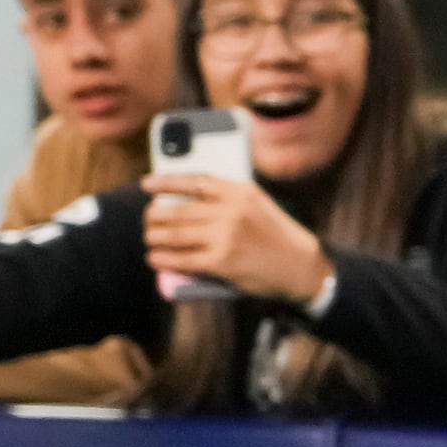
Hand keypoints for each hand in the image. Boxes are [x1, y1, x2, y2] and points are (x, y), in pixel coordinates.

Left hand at [141, 174, 332, 303]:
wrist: (300, 265)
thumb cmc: (275, 234)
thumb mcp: (257, 204)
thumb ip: (228, 198)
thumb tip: (185, 201)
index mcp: (240, 191)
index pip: (194, 181)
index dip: (166, 181)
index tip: (147, 184)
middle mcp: (231, 211)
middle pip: (177, 210)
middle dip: (154, 216)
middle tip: (149, 221)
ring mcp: (225, 237)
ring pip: (174, 234)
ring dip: (154, 237)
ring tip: (150, 239)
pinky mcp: (221, 262)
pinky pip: (181, 259)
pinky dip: (163, 259)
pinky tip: (155, 258)